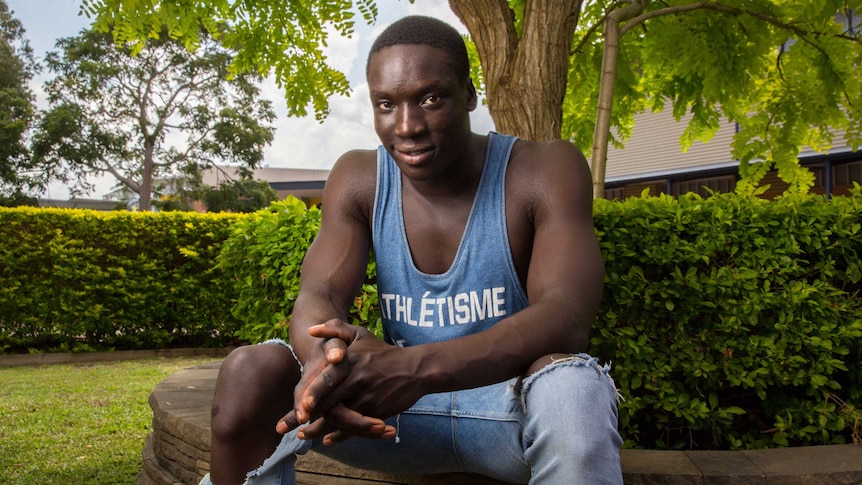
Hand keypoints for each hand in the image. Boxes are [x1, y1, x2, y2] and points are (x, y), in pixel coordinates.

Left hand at [294, 320, 424, 442]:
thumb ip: (334, 329)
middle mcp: (357, 381)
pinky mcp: (376, 412)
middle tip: (290, 425)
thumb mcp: (360, 334)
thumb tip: (310, 331)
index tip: (300, 408)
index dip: (312, 395)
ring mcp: (367, 398)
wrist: (414, 368)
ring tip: (303, 436)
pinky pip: (355, 427)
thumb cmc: (382, 351)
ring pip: (339, 418)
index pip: (326, 380)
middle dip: (308, 417)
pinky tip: (328, 439)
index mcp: (350, 362)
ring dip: (319, 430)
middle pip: (329, 403)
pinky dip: (340, 436)